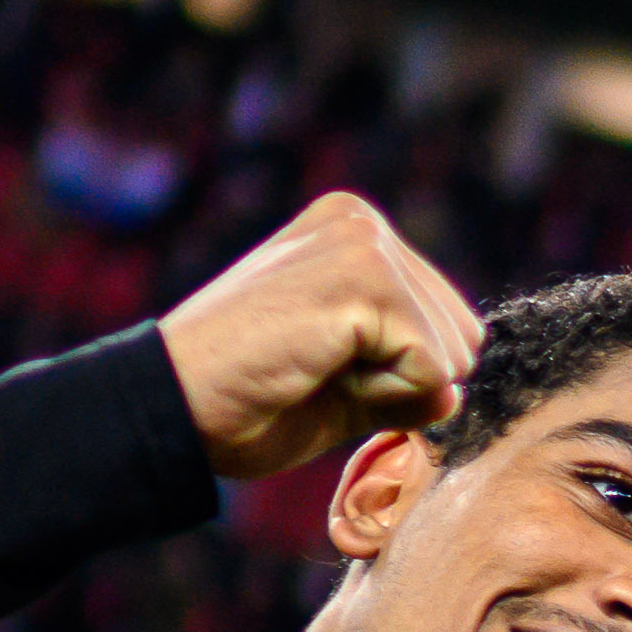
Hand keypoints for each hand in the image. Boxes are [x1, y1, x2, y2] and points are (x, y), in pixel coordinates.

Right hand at [154, 191, 482, 479]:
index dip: (396, 375)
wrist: (170, 408)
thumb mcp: (346, 388)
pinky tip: (315, 373)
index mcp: (355, 235)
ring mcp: (364, 244)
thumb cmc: (245, 403)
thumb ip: (407, 378)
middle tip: (312, 372)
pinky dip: (383, 396)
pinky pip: (431, 370)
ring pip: (452, 355)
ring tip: (310, 369)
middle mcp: (362, 222)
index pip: (447, 325)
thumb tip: (456, 391)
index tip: (317, 367)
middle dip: (400, 380)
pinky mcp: (365, 281)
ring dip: (389, 389)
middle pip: (462, 337)